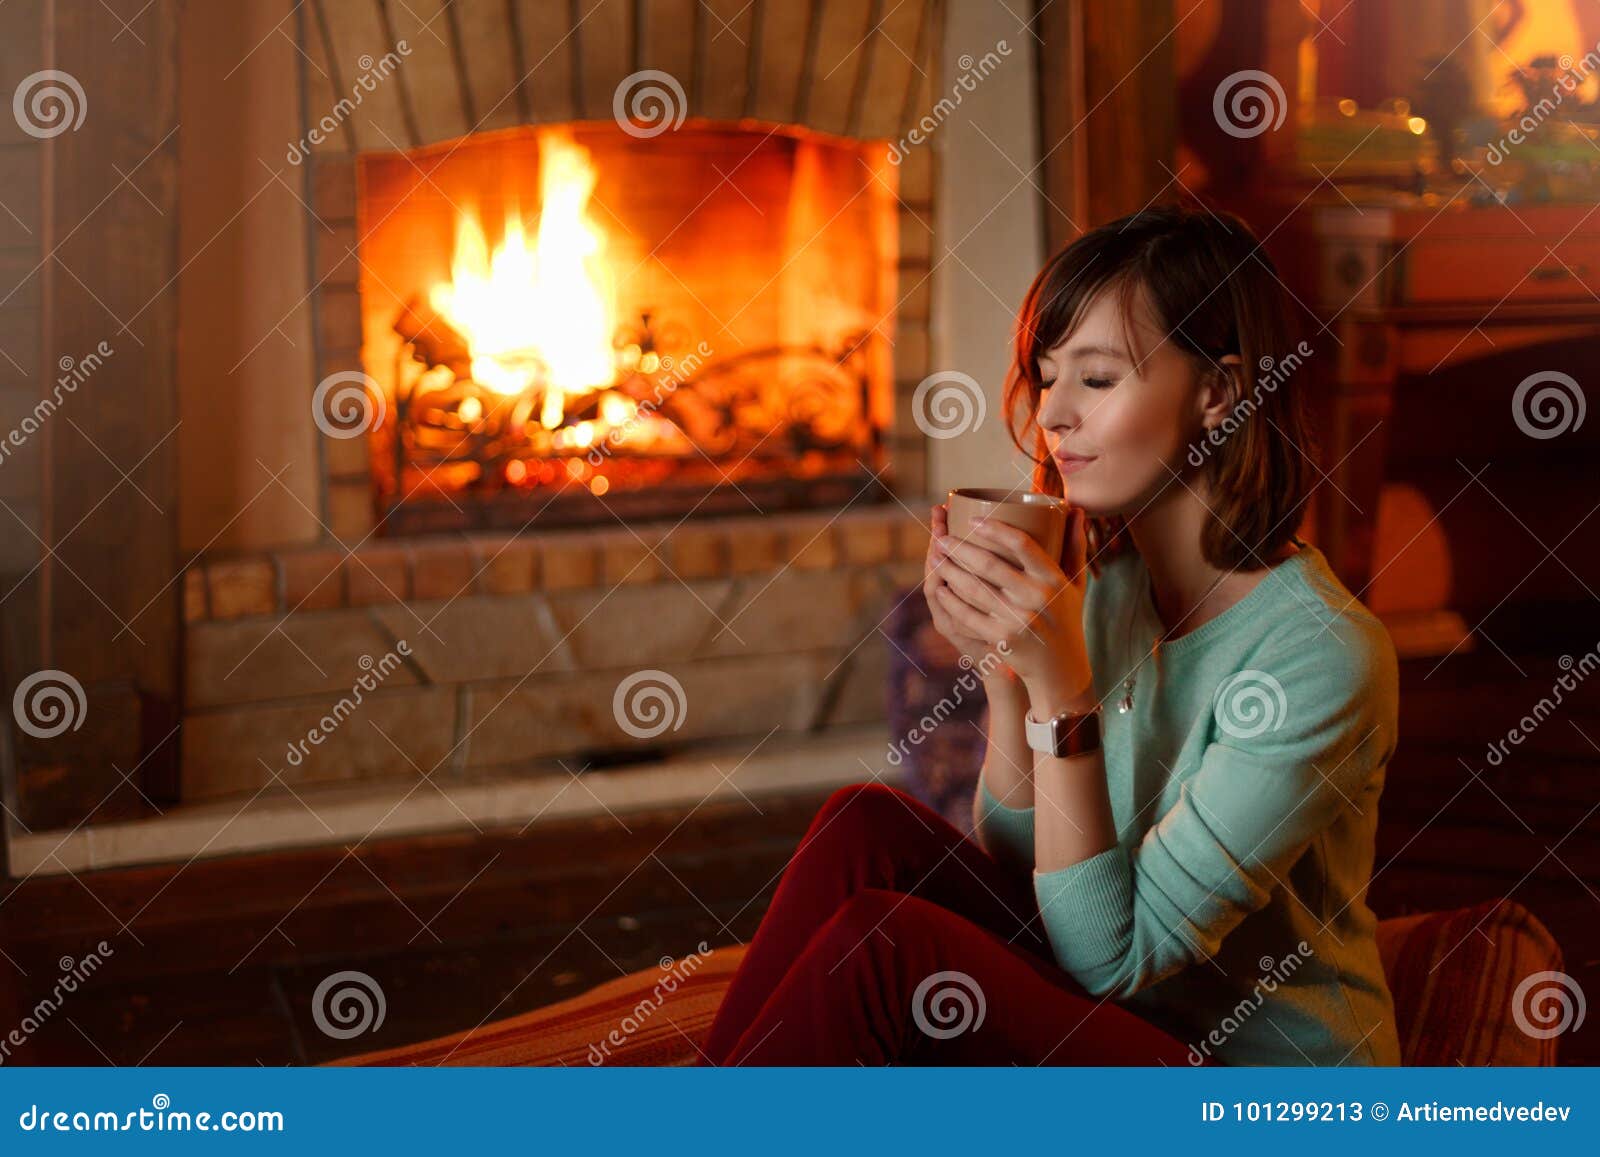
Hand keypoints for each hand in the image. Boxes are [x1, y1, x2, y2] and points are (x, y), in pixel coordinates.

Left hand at [930, 508, 1093, 708]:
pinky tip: (939, 587)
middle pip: (989, 565)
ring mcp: (1018, 620)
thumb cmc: (1068, 620)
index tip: (972, 520)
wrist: (1061, 671)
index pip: (1022, 544)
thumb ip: (1075, 547)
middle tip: (941, 536)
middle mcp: (1036, 598)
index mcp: (1053, 580)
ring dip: (950, 571)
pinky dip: (951, 600)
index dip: (995, 529)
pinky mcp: (1002, 639)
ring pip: (974, 589)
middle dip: (960, 548)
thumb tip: (1075, 509)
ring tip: (935, 556)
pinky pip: (968, 615)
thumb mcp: (1076, 585)